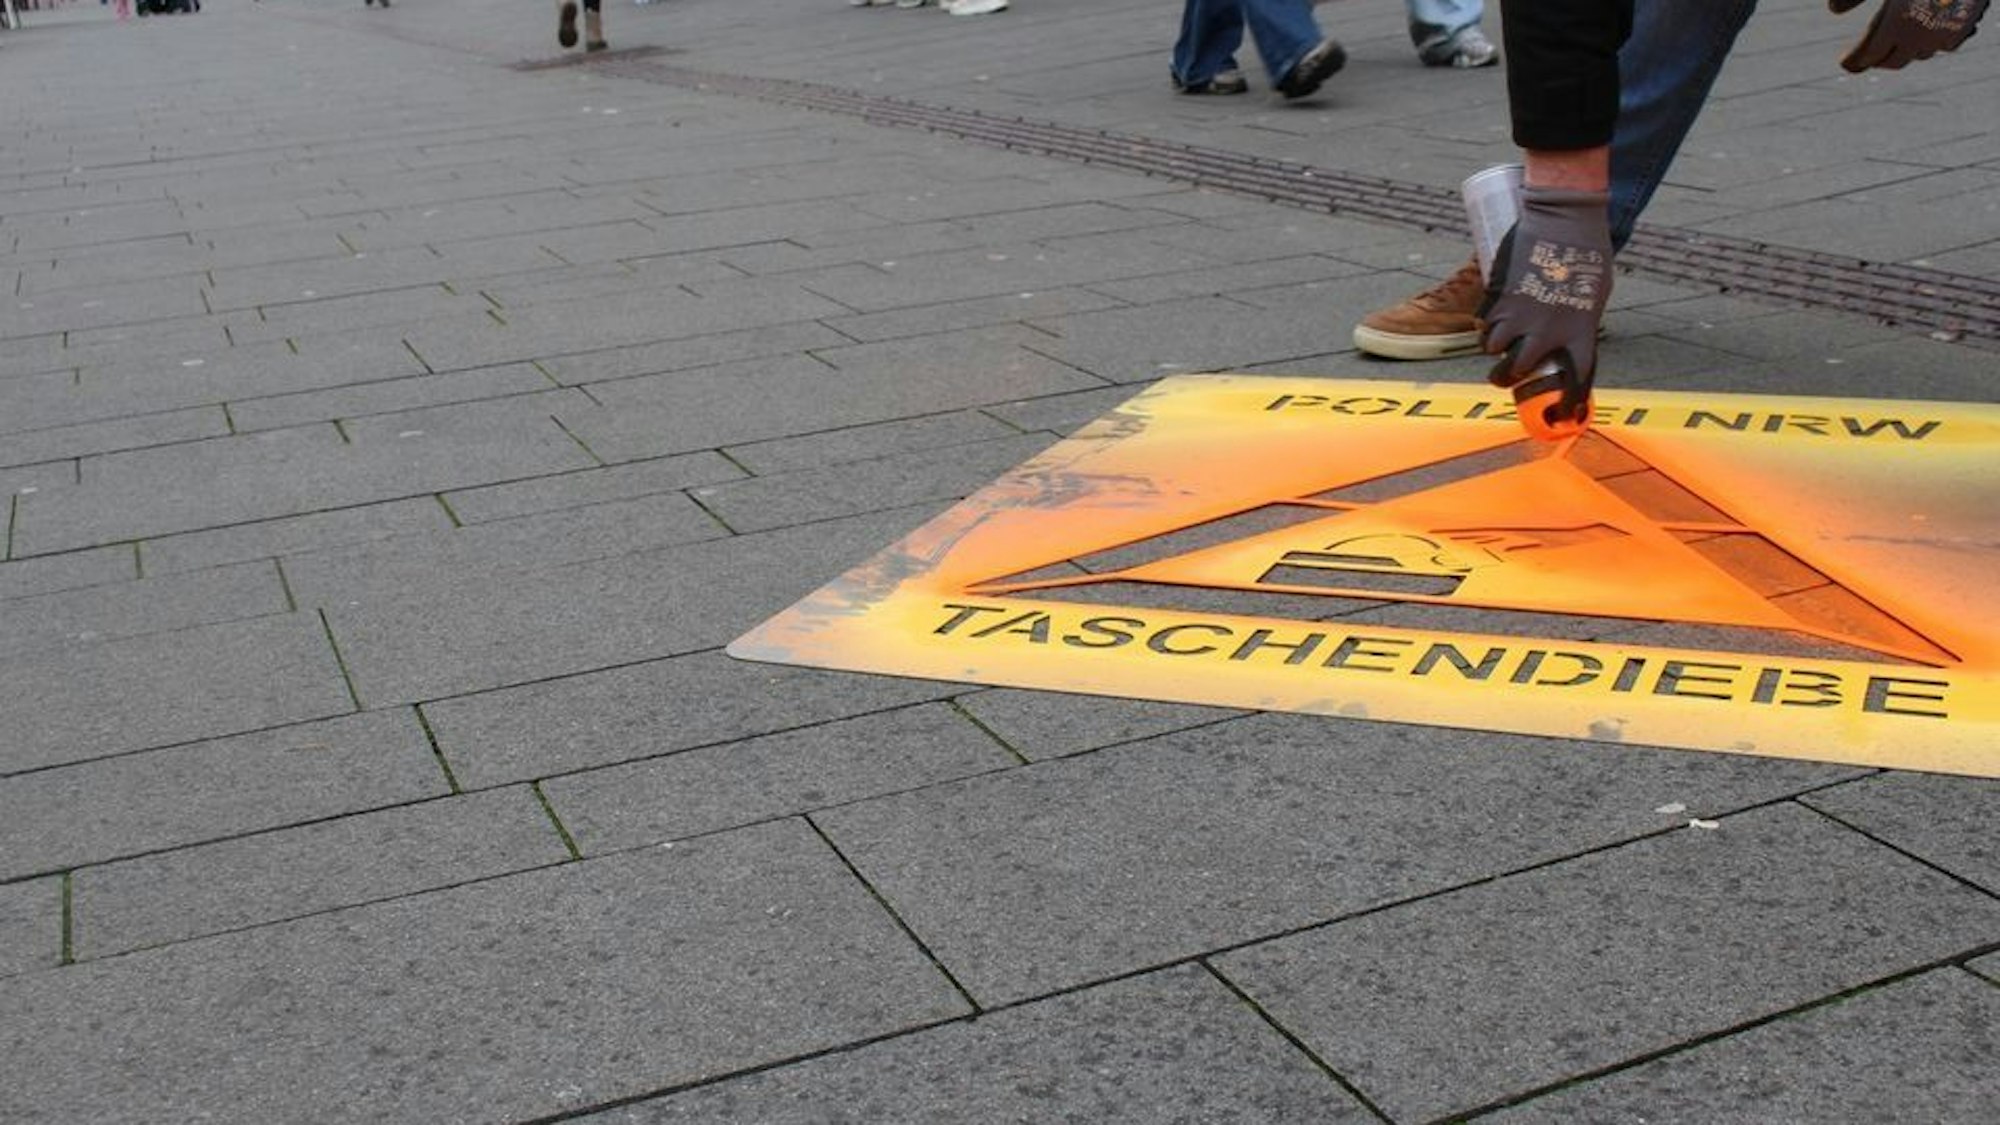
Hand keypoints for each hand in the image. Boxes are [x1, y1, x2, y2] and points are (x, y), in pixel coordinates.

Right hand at [1477, 187, 1611, 396]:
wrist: (1564, 220)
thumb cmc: (1588, 250)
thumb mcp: (1595, 291)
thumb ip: (1579, 317)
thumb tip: (1563, 333)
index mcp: (1579, 332)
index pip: (1575, 379)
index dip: (1568, 401)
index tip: (1564, 415)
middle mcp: (1546, 332)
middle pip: (1516, 370)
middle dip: (1505, 377)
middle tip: (1504, 374)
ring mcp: (1519, 316)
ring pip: (1492, 348)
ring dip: (1493, 346)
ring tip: (1497, 338)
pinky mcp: (1499, 298)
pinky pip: (1484, 321)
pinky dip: (1485, 322)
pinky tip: (1492, 314)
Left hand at [1830, 0, 1987, 71]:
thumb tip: (1833, 10)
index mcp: (1894, 24)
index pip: (1868, 54)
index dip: (1854, 59)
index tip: (1845, 62)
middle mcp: (1918, 36)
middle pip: (1893, 61)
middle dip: (1878, 60)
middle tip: (1868, 58)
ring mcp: (1943, 34)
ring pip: (1920, 55)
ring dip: (1905, 53)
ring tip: (1895, 46)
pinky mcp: (1963, 27)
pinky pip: (1945, 46)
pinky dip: (1932, 44)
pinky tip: (1925, 38)